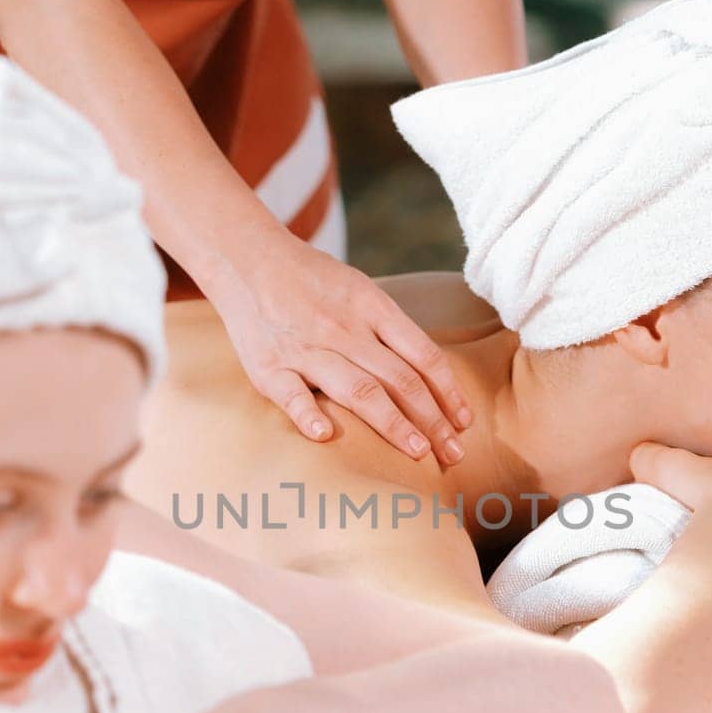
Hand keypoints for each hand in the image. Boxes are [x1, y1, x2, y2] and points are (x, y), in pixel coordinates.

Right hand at [213, 234, 473, 464]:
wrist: (246, 258)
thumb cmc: (311, 280)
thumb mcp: (360, 289)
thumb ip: (389, 329)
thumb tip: (430, 372)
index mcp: (372, 308)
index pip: (423, 355)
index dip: (448, 392)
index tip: (465, 422)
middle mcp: (344, 329)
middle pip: (400, 379)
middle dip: (433, 420)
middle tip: (454, 454)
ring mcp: (306, 349)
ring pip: (359, 390)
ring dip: (392, 424)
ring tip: (418, 453)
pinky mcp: (268, 366)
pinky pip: (291, 394)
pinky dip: (308, 414)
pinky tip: (326, 437)